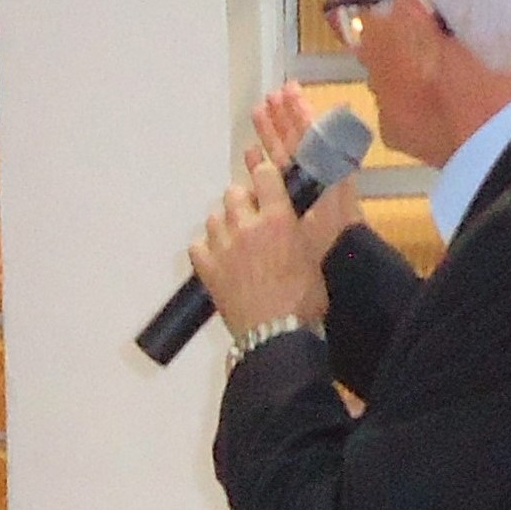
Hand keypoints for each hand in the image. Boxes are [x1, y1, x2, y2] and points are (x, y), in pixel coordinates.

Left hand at [189, 142, 331, 345]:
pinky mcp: (206, 269)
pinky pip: (197, 246)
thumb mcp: (313, 254)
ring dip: (224, 224)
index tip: (267, 183)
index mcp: (278, 219)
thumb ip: (300, 227)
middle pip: (233, 193)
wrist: (276, 334)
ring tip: (235, 240)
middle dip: (243, 201)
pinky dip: (205, 249)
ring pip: (213, 218)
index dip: (265, 176)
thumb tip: (294, 214)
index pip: (264, 175)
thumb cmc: (303, 300)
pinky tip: (218, 258)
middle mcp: (246, 226)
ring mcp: (223, 247)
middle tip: (252, 217)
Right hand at [255, 81, 364, 259]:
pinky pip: (270, 178)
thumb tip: (343, 109)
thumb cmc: (335, 224)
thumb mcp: (338, 182)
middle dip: (281, 116)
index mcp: (324, 163)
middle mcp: (311, 173)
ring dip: (269, 132)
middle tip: (268, 96)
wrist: (333, 257)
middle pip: (293, 138)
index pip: (310, 130)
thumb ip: (336, 146)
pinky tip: (250, 153)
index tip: (286, 90)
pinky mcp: (282, 204)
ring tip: (256, 112)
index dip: (298, 110)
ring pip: (281, 153)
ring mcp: (296, 188)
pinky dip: (260, 163)